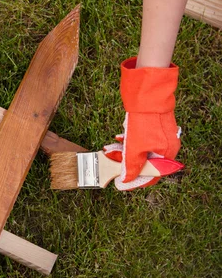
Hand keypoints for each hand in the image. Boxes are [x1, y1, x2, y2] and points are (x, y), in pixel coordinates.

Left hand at [103, 57, 180, 189]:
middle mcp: (167, 146)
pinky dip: (128, 140)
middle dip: (126, 162)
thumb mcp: (135, 147)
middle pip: (144, 161)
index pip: (151, 174)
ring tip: (109, 148)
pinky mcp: (153, 126)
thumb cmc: (144, 121)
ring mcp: (161, 135)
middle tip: (112, 161)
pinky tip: (118, 137)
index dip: (134, 180)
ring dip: (124, 150)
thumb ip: (131, 166)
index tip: (120, 183)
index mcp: (167, 154)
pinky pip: (140, 139)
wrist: (146, 95)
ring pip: (140, 149)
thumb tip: (127, 180)